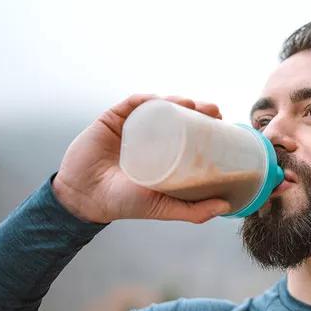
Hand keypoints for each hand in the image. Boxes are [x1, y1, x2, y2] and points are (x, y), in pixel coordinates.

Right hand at [52, 94, 230, 223]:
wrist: (84, 198)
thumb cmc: (123, 203)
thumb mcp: (163, 207)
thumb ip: (193, 211)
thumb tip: (226, 206)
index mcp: (163, 153)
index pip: (189, 133)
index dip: (207, 125)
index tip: (223, 122)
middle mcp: (149, 137)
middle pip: (177, 116)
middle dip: (198, 109)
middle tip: (214, 111)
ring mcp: (131, 126)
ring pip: (158, 106)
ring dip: (177, 100)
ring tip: (193, 104)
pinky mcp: (112, 119)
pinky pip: (132, 103)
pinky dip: (148, 99)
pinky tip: (161, 99)